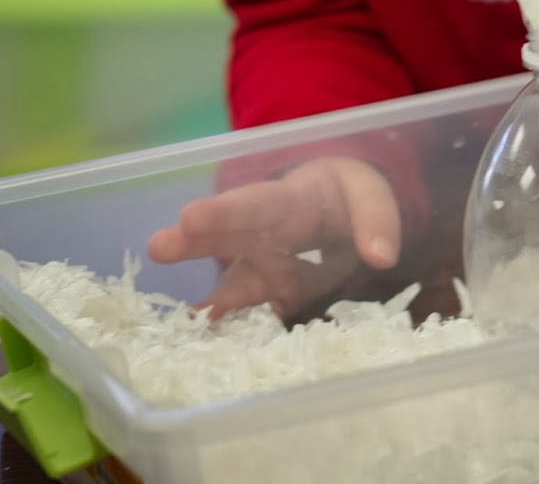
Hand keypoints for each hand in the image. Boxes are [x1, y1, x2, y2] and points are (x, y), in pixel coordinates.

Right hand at [146, 155, 401, 319]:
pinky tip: (203, 346)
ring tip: (171, 318)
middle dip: (192, 241)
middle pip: (225, 236)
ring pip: (230, 281)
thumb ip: (377, 219)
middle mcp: (264, 233)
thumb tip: (381, 255)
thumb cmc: (349, 194)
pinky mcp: (273, 295)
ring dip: (207, 300)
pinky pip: (249, 312)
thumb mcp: (370, 194)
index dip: (222, 211)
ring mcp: (264, 266)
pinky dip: (230, 329)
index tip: (189, 216)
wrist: (345, 211)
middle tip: (157, 246)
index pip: (254, 204)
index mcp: (288, 200)